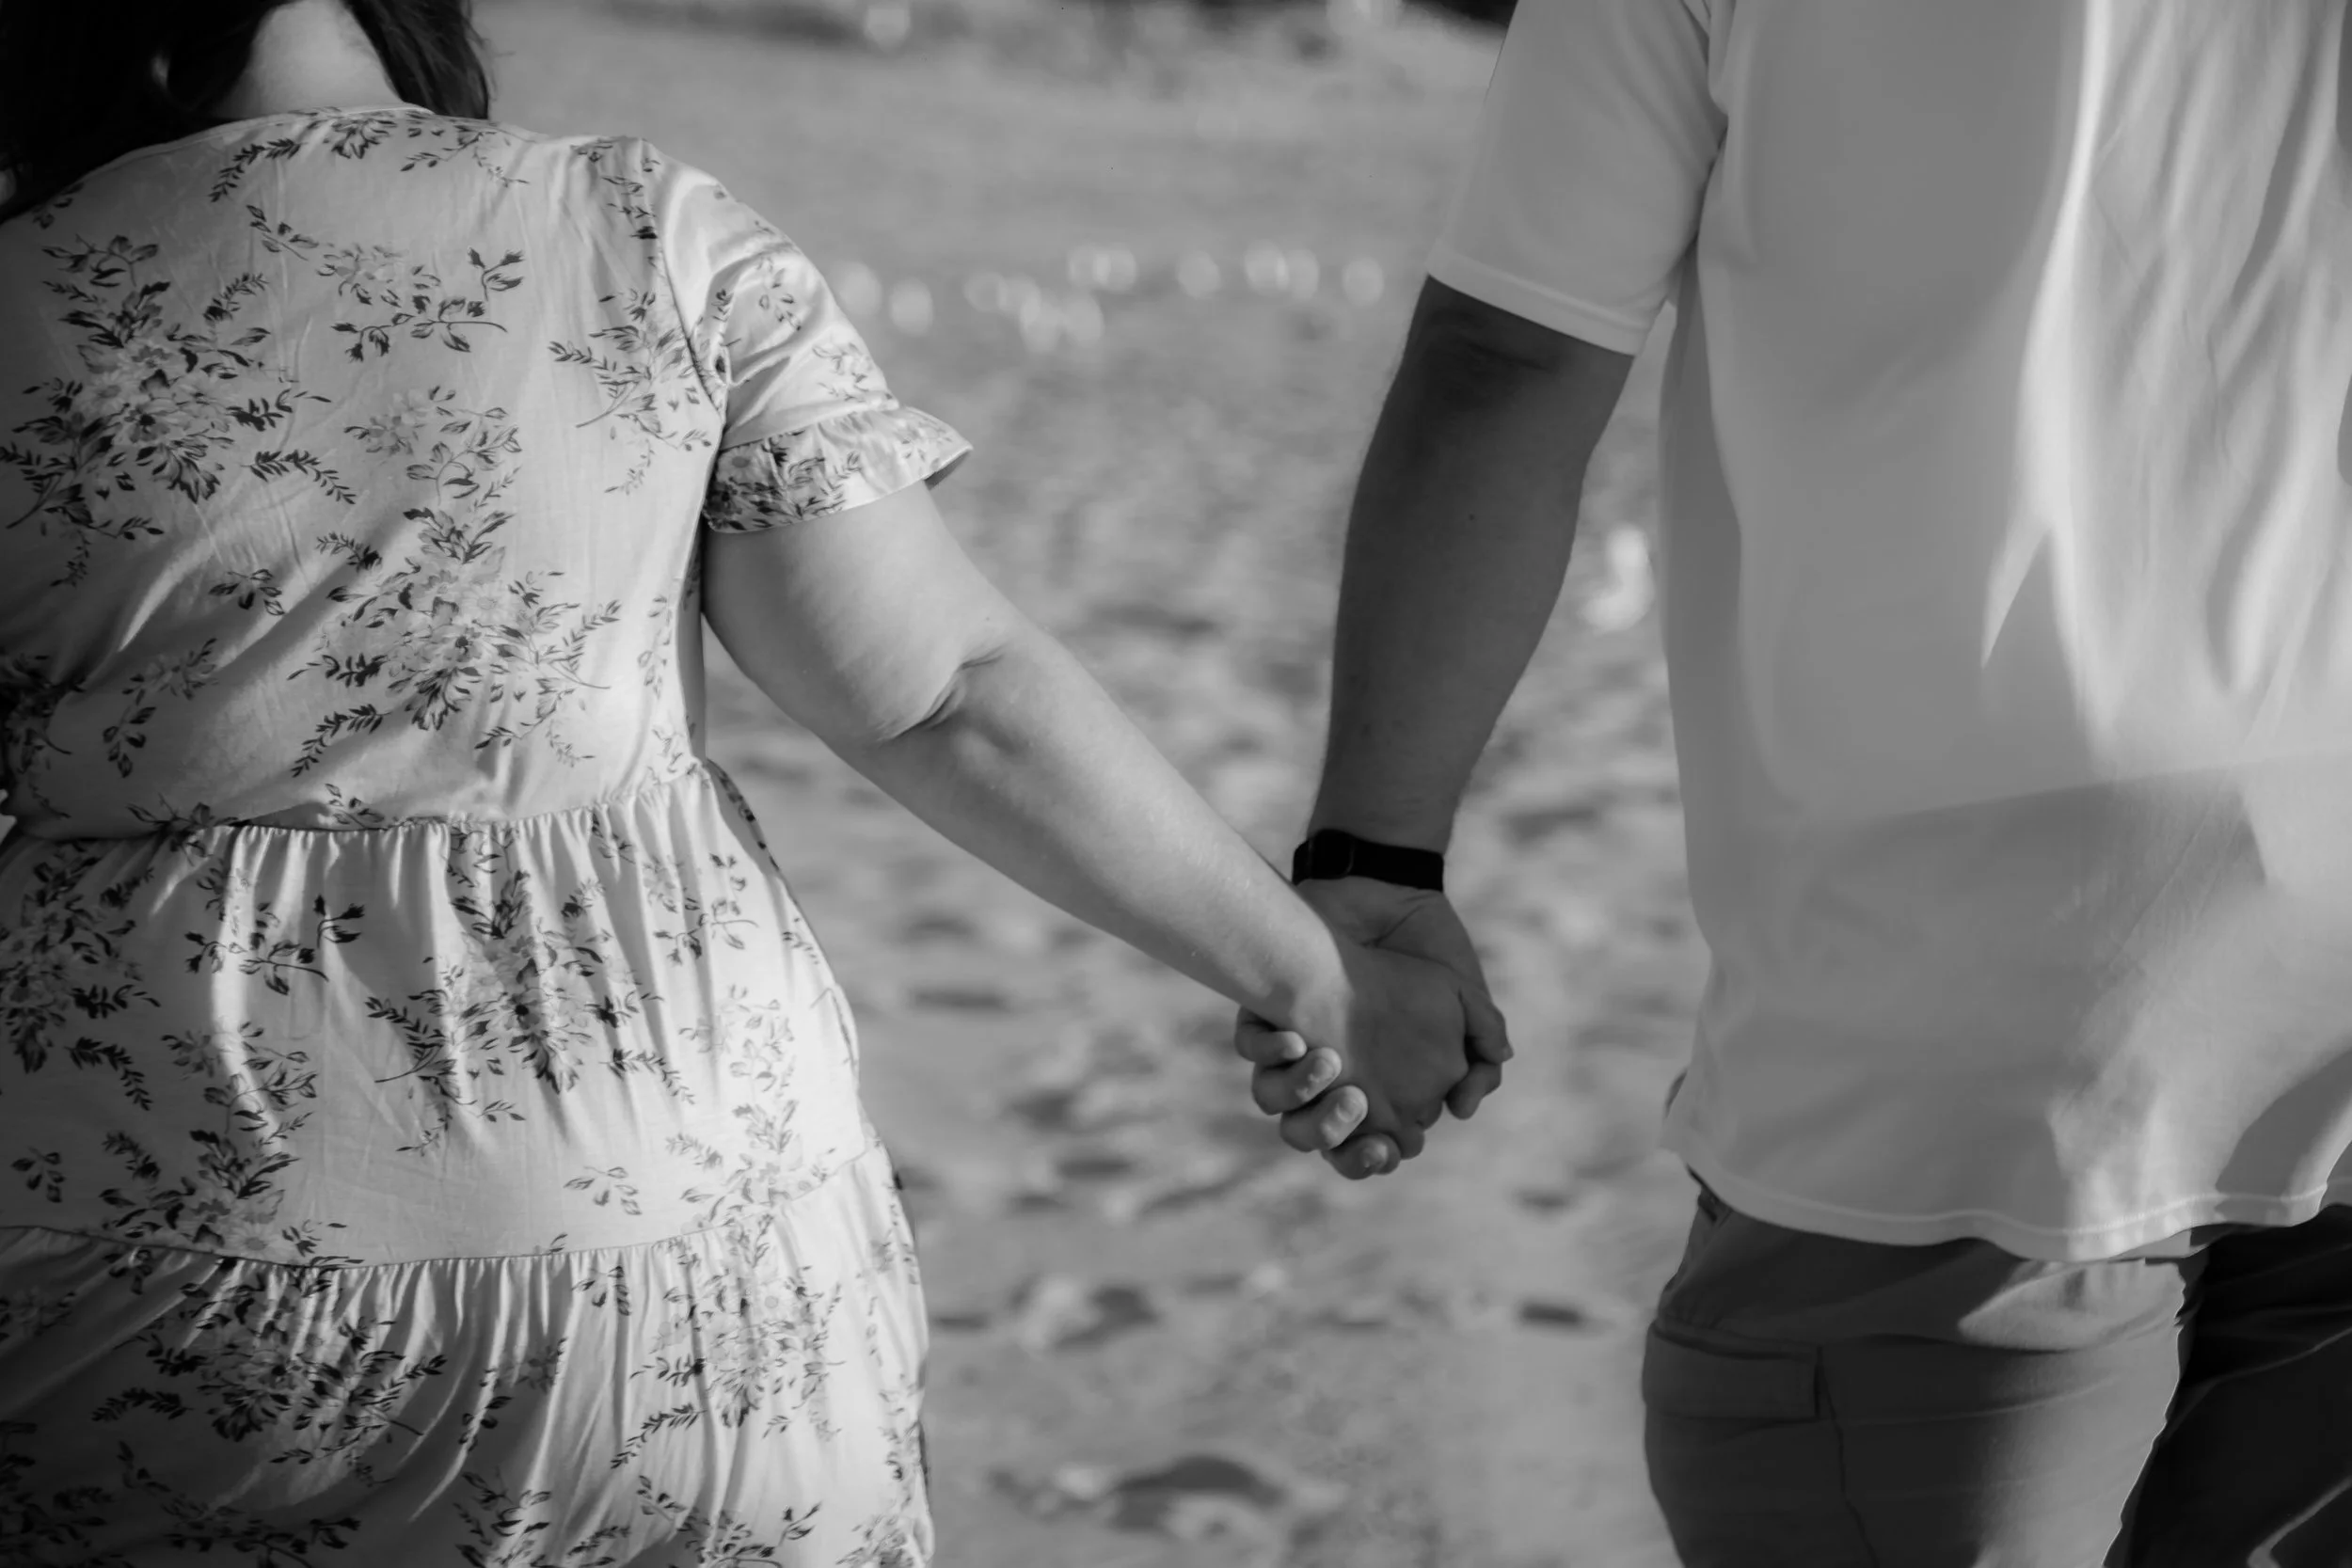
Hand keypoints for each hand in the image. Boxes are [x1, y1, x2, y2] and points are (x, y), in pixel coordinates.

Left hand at [1243, 930, 1475, 1175]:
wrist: (1391, 892)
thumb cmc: (1428, 953)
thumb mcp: (1467, 1009)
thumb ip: (1480, 1063)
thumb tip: (1463, 1110)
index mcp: (1374, 1084)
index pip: (1363, 1144)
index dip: (1371, 1156)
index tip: (1385, 1147)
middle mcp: (1327, 1075)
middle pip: (1310, 1134)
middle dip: (1329, 1134)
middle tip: (1355, 1106)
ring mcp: (1294, 1044)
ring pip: (1274, 1097)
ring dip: (1297, 1093)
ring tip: (1330, 1063)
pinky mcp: (1266, 1008)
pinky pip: (1251, 1045)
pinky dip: (1267, 1049)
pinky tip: (1296, 1037)